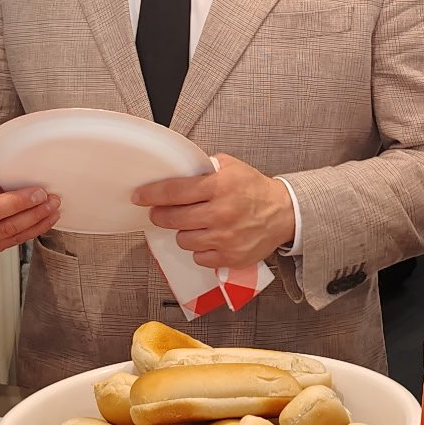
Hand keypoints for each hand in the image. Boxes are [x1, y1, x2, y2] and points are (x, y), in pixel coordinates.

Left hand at [133, 153, 294, 269]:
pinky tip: (208, 239)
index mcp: (220, 186)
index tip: (139, 196)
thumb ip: (203, 168)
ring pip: (183, 239)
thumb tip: (174, 172)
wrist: (284, 213)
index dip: (151, 194)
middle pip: (173, 218)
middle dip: (161, 215)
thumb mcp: (231, 166)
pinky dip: (200, 250)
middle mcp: (222, 213)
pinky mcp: (230, 257)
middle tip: (160, 212)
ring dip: (184, 232)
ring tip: (194, 225)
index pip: (174, 191)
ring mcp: (226, 237)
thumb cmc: (254, 189)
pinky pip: (199, 257)